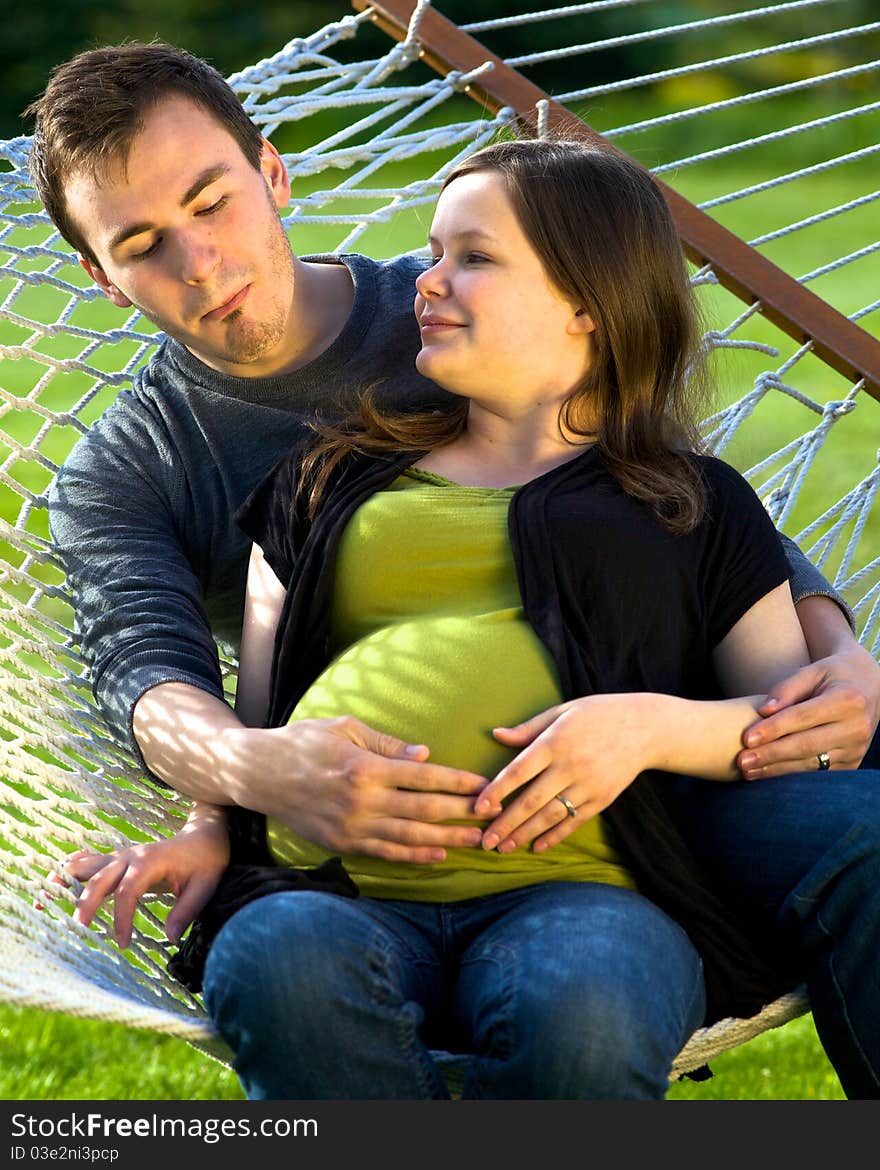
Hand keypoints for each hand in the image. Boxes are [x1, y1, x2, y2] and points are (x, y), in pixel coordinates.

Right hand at [59, 808, 230, 947]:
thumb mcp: (205, 887)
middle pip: (99, 879)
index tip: (124, 944)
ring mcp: (121, 856)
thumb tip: (171, 938)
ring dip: (64, 881)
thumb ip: (187, 911)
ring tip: (42, 899)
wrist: (205, 837)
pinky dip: (69, 871)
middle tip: (78, 929)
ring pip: (85, 866)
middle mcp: (130, 856)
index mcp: (150, 862)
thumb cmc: (207, 863)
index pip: (127, 892)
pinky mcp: (117, 860)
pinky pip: (88, 862)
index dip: (122, 919)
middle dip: (85, 903)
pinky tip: (53, 882)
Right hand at [235, 716, 488, 863]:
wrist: (258, 774)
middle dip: (463, 814)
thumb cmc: (302, 743)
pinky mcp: (342, 844)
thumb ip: (387, 744)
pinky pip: (386, 853)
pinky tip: (438, 855)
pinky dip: (415, 855)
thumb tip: (425, 756)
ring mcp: (352, 827)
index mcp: (365, 768)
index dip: (457, 782)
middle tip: (494, 816)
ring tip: (478, 841)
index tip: (484, 785)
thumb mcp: (344, 728)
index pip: (423, 777)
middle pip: (424, 810)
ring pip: (410, 837)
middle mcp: (362, 802)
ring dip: (448, 840)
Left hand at [474, 696, 645, 854]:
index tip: (479, 807)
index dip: (497, 790)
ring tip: (504, 848)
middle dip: (506, 823)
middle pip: (532, 800)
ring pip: (551, 816)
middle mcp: (571, 766)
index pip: (519, 770)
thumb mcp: (562, 711)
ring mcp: (588, 785)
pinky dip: (555, 837)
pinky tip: (537, 846)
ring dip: (525, 834)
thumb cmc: (598, 714)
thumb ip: (528, 728)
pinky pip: (574, 822)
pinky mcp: (602, 799)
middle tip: (486, 841)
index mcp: (556, 742)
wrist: (645, 728)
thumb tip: (496, 735)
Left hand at [737, 644, 879, 777]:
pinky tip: (768, 775)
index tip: (746, 738)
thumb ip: (787, 688)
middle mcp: (857, 728)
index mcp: (848, 700)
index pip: (803, 717)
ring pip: (811, 764)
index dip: (773, 729)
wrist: (869, 686)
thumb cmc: (833, 675)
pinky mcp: (852, 763)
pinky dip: (791, 775)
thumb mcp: (813, 671)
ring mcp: (857, 749)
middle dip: (771, 755)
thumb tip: (763, 711)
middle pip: (806, 745)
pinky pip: (818, 773)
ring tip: (748, 771)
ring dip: (777, 770)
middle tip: (742, 761)